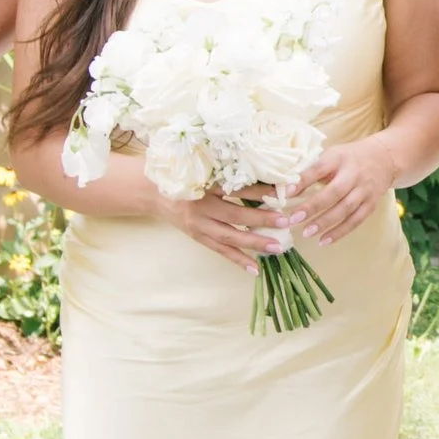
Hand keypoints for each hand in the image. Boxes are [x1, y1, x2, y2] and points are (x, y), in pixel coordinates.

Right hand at [159, 186, 290, 270]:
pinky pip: (220, 250)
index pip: (237, 188)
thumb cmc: (185, 176)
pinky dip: (238, 260)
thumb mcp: (205, 169)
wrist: (153, 191)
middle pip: (235, 214)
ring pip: (229, 236)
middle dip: (262, 219)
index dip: (259, 190)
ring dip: (254, 243)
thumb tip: (267, 178)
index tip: (282, 192)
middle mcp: (202, 205)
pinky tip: (255, 269)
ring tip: (277, 247)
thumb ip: (230, 173)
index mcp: (205, 183)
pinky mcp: (197, 237)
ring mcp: (198, 224)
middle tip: (285, 221)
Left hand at [289, 139, 394, 248]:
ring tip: (306, 233)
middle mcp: (354, 174)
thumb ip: (312, 170)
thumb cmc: (348, 158)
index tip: (287, 192)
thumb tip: (285, 188)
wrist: (384, 158)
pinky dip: (340, 232)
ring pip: (345, 208)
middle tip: (293, 218)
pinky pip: (355, 221)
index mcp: (339, 158)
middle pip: (334, 192)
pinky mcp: (371, 204)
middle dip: (313, 206)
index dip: (303, 180)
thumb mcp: (331, 156)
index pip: (320, 168)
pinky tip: (324, 241)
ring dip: (325, 222)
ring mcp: (364, 190)